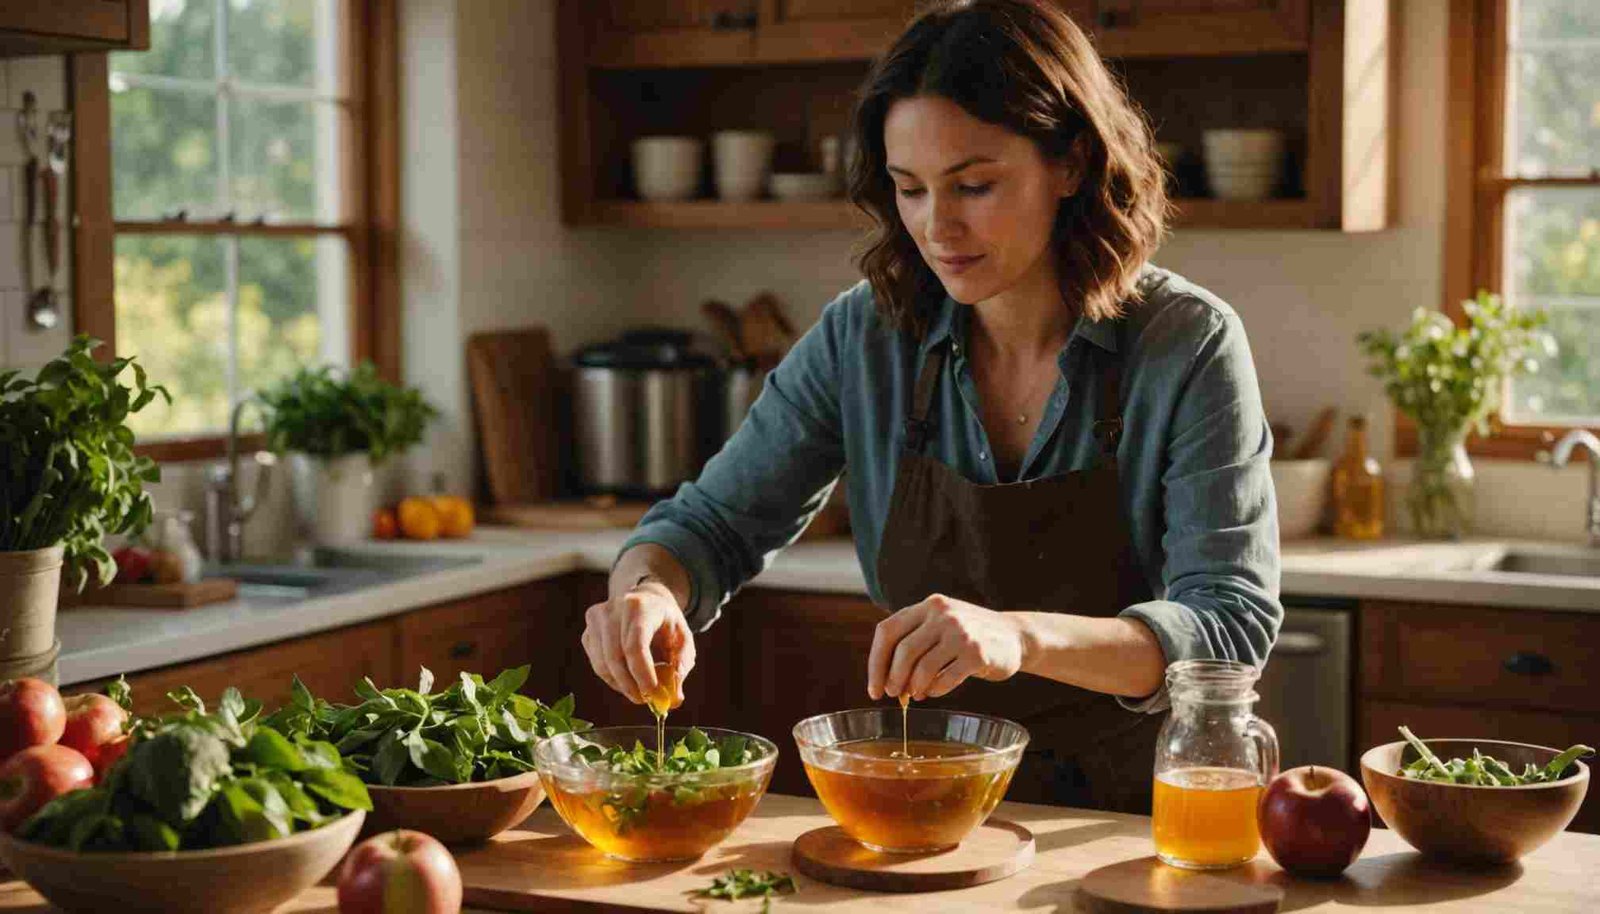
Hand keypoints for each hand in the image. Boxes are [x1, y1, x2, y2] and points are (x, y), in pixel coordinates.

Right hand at [581, 580, 695, 705]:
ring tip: (640, 691)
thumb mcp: (683, 639)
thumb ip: (681, 666)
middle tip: (646, 700)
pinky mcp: (587, 632)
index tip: (652, 694)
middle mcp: (613, 609)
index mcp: (640, 606)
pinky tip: (628, 679)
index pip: (635, 644)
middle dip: (630, 685)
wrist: (646, 600)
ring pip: (602, 664)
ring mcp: (596, 620)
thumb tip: (674, 699)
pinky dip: (612, 679)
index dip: (642, 672)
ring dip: (622, 685)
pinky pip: (597, 665)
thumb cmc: (666, 622)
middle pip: (615, 657)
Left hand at [867, 594, 1026, 700]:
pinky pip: (945, 679)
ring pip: (923, 668)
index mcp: (928, 605)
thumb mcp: (940, 625)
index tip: (874, 688)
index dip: (875, 662)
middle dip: (893, 678)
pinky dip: (935, 690)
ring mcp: (961, 633)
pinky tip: (934, 691)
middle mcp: (943, 614)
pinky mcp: (977, 653)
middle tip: (894, 694)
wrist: (1015, 635)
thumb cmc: (967, 636)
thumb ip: (914, 642)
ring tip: (916, 694)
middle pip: (903, 651)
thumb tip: (885, 681)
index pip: (887, 631)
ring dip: (914, 687)